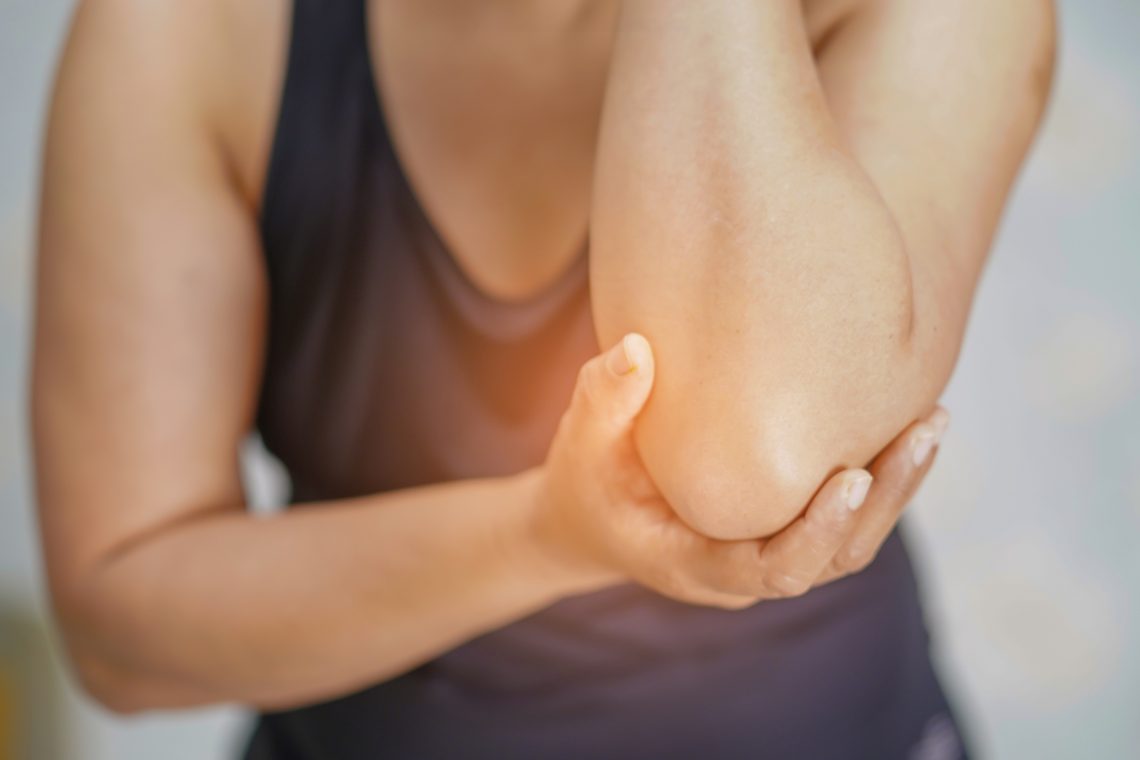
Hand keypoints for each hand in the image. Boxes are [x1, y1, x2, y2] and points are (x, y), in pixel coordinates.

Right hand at [526, 333, 948, 608]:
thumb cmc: (585, 481)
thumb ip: (605, 399)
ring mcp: (766, 555)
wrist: (589, 521)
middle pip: (834, 559)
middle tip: (923, 430)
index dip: (818, 532)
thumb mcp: (581, 441)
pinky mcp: (782, 529)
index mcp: (694, 565)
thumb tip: (638, 346)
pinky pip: (842, 519)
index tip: (853, 477)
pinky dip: (879, 480)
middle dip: (883, 500)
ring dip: (895, 489)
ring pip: (850, 543)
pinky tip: (905, 423)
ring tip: (933, 421)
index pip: (773, 569)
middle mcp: (743, 573)